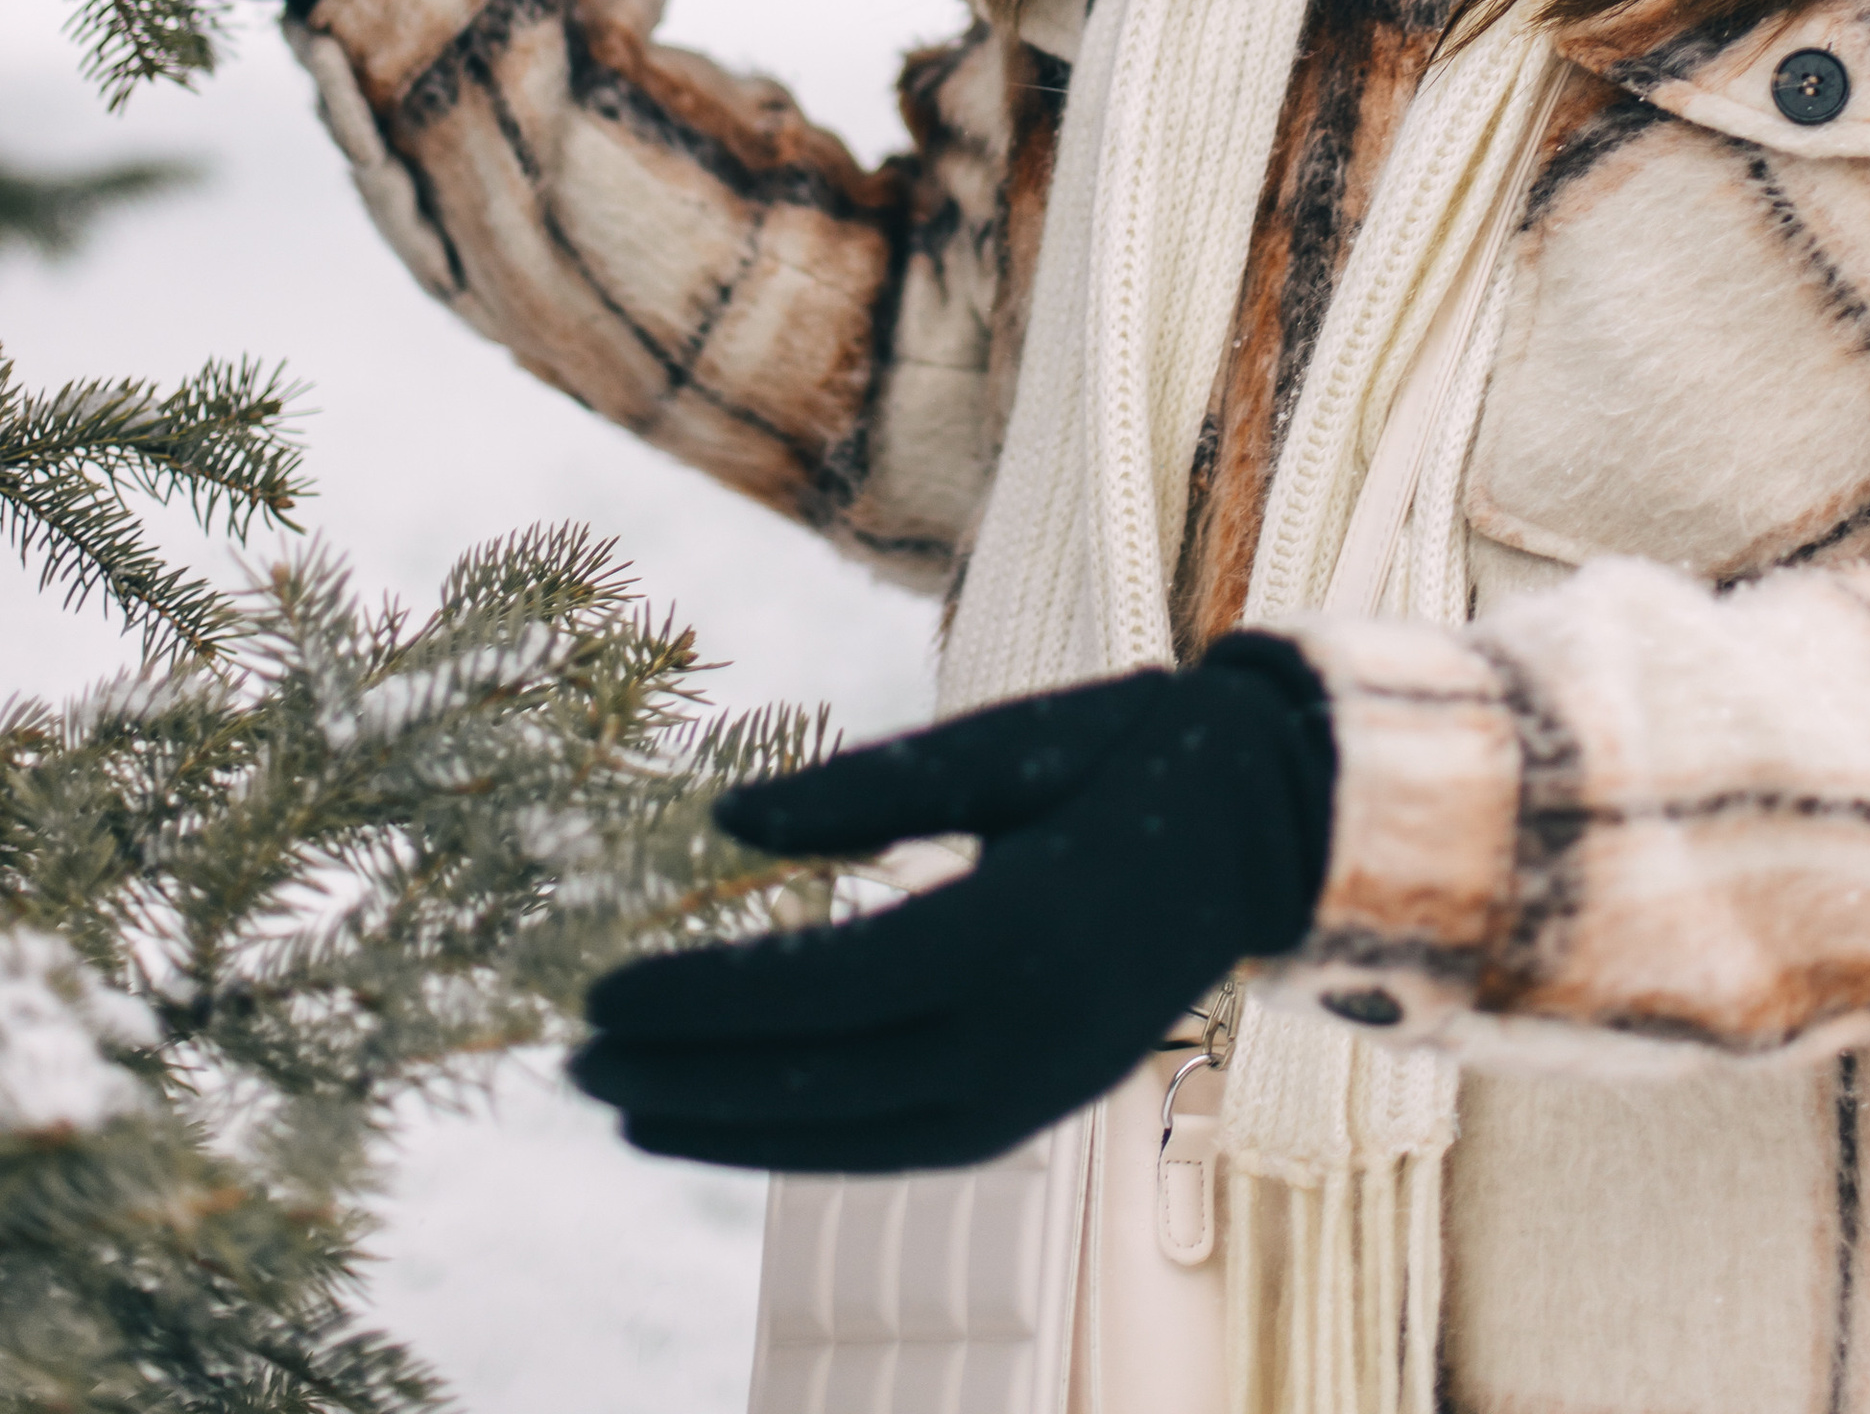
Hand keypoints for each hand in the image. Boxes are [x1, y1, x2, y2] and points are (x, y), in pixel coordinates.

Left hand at [570, 643, 1335, 1172]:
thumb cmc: (1132, 751)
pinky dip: (807, 1143)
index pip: (814, 992)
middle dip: (683, 1078)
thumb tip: (722, 825)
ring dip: (729, 1129)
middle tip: (571, 1058)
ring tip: (625, 1107)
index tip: (595, 992)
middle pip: (816, 1080)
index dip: (696, 1001)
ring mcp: (1038, 1087)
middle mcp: (1021, 1035)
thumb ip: (863, 790)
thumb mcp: (1003, 744)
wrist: (1275, 819)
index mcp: (1010, 933)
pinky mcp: (1045, 1105)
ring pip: (850, 1138)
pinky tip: (737, 1123)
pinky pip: (902, 1147)